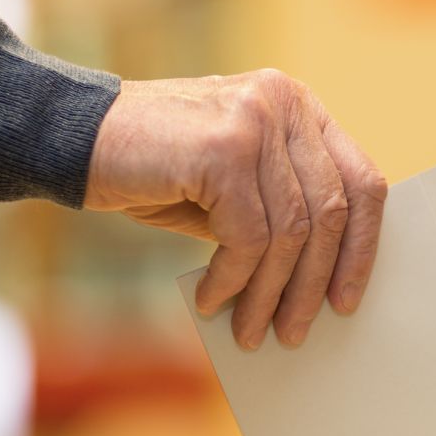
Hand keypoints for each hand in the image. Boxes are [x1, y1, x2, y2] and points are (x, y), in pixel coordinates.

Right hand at [85, 69, 387, 349]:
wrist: (73, 136)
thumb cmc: (158, 169)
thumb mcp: (234, 187)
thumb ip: (280, 212)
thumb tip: (320, 284)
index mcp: (299, 107)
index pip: (361, 181)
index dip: (363, 247)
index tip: (347, 299)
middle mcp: (285, 103)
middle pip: (331, 212)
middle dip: (313, 284)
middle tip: (295, 332)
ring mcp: (256, 120)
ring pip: (290, 231)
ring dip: (269, 293)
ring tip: (251, 331)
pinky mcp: (224, 148)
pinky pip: (248, 237)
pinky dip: (233, 279)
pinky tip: (212, 300)